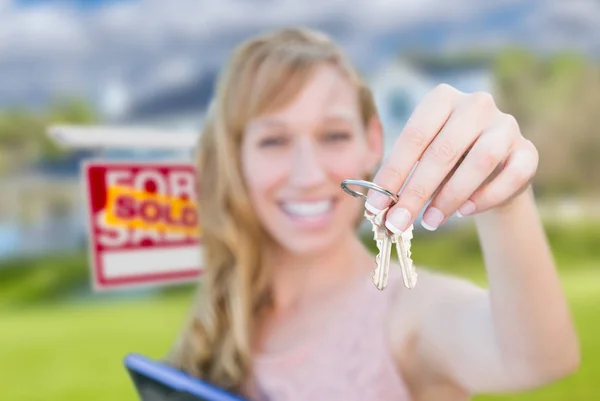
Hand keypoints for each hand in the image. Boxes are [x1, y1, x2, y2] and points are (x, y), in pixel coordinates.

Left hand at [366, 84, 537, 232]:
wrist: (490, 171)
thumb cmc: (445, 163)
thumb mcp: (420, 162)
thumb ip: (402, 178)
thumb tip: (379, 209)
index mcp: (442, 99)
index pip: (413, 136)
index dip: (393, 173)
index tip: (375, 206)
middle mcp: (476, 104)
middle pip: (443, 151)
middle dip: (416, 192)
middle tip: (398, 222)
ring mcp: (506, 125)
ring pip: (481, 160)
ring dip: (451, 196)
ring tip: (430, 221)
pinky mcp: (528, 151)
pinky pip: (512, 175)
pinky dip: (487, 197)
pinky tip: (466, 212)